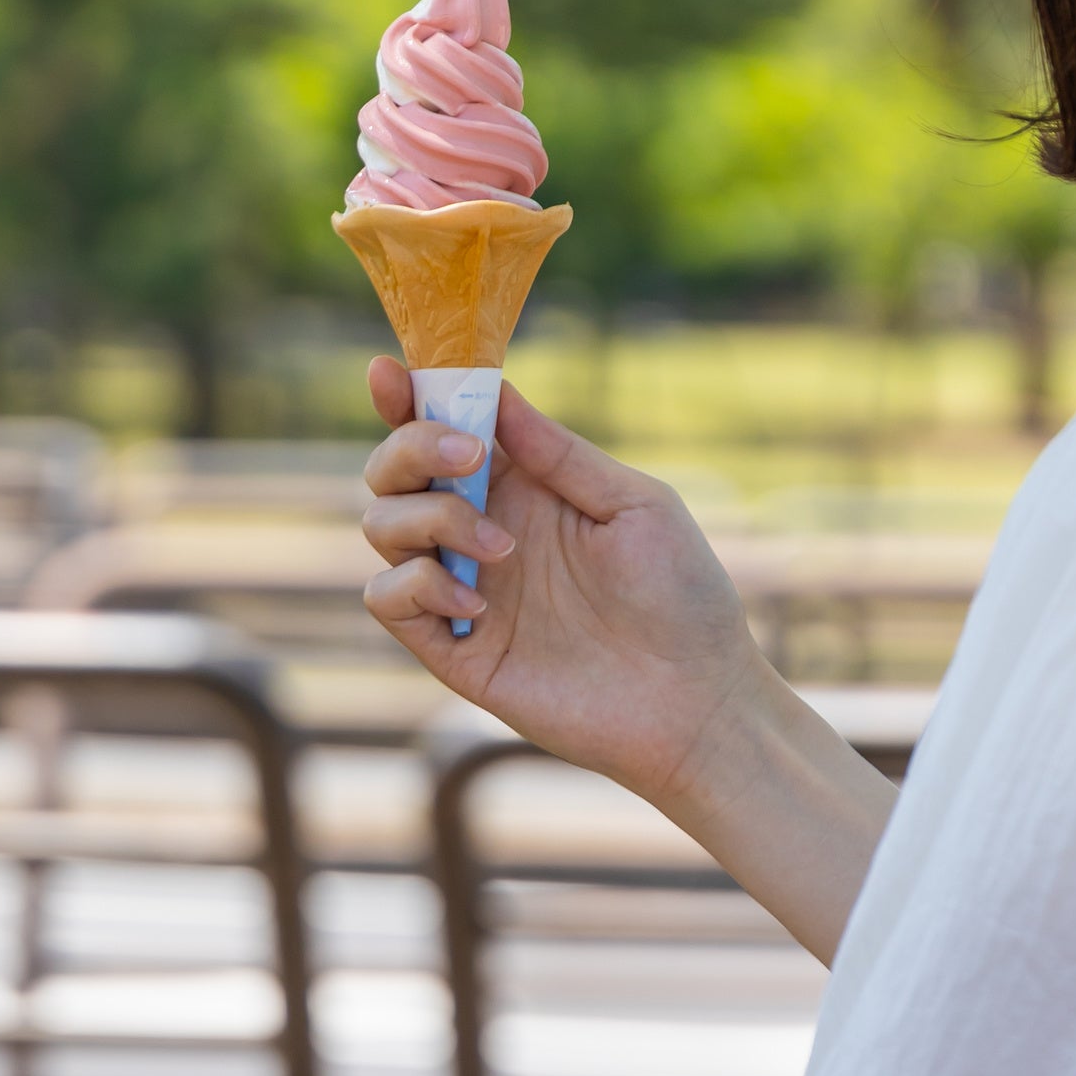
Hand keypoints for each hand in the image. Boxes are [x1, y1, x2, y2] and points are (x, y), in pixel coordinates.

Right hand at [361, 358, 775, 814]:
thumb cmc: (683, 596)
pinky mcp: (453, 650)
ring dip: (428, 519)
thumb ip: (559, 452)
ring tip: (502, 549)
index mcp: (523, 487)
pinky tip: (478, 604)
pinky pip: (387, 600)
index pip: (443, 432)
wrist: (695, 702)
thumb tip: (494, 392)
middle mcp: (480, 531)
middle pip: (392, 472)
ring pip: (380, 527)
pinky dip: (416, 587)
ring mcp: (461, 590)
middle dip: (410, 449)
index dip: (406, 397)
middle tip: (471, 460)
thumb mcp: (634, 504)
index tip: (389, 372)